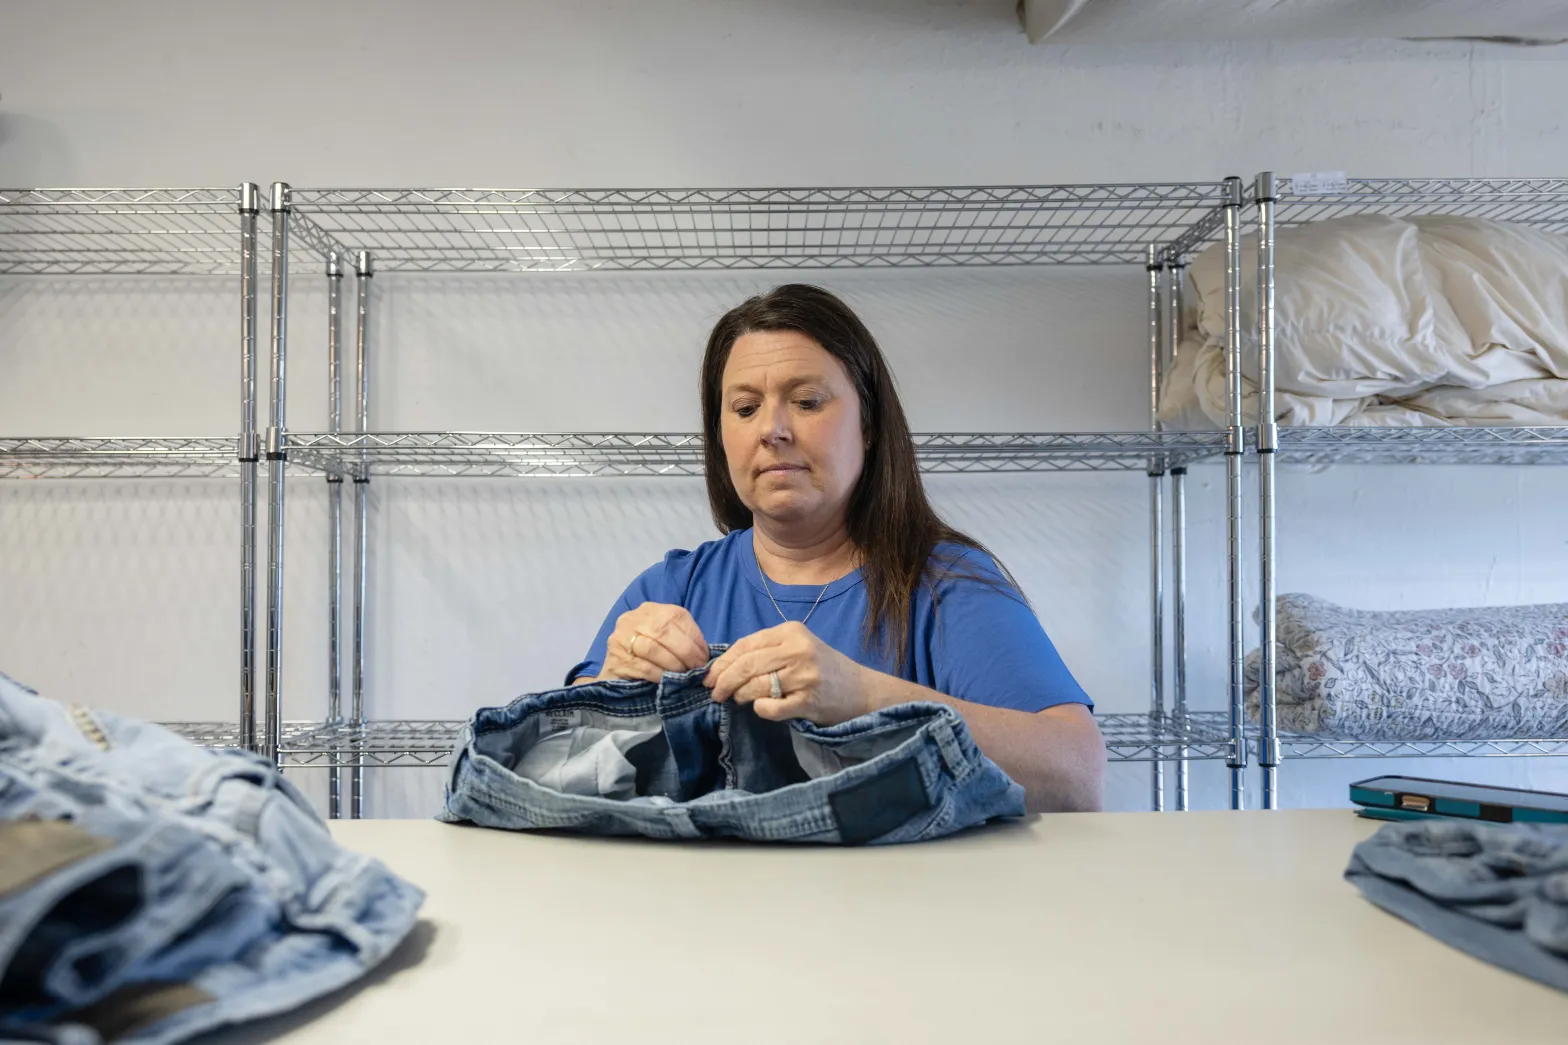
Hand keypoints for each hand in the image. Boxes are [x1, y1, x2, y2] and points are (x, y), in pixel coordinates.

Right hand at [601, 602, 708, 681]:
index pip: (676, 616)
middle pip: (664, 630)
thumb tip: (705, 654)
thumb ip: (682, 639)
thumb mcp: (666, 640)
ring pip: (653, 648)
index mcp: (651, 610)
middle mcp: (633, 619)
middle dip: (686, 652)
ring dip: (674, 664)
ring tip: (684, 676)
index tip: (705, 657)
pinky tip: (667, 681)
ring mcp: (621, 637)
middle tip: (697, 669)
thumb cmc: (647, 657)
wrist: (616, 675)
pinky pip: (643, 667)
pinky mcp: (616, 659)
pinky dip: (660, 675)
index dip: (694, 638)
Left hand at [703, 622, 872, 725]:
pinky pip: (772, 707)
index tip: (709, 676)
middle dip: (724, 681)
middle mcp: (798, 649)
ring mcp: (805, 675)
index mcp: (791, 631)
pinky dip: (760, 709)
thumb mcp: (796, 647)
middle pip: (746, 665)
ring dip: (740, 695)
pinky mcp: (810, 700)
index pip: (745, 644)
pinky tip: (760, 708)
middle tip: (715, 693)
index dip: (722, 662)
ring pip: (756, 685)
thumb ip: (765, 651)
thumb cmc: (822, 668)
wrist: (860, 690)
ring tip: (738, 699)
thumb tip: (722, 666)